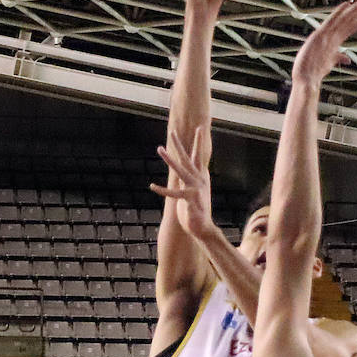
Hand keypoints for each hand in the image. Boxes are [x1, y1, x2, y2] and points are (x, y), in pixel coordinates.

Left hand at [150, 126, 215, 240]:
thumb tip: (191, 171)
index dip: (198, 142)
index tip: (199, 128)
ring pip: (180, 170)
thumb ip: (191, 180)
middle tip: (172, 132)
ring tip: (160, 148)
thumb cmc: (197, 210)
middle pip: (187, 158)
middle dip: (179, 144)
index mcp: (200, 177)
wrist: (203, 228)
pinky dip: (163, 190)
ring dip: (169, 159)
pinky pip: (174, 193)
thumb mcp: (196, 191)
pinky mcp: (189, 200)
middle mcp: (199, 180)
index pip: (198, 156)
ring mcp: (195, 189)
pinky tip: (152, 185)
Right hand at [291, 0, 356, 86]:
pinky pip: (331, 21)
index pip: (350, 27)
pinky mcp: (320, 35)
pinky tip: (347, 4)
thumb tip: (348, 59)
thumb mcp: (330, 62)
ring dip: (355, 9)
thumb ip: (339, 57)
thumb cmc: (314, 71)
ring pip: (343, 19)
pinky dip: (338, 12)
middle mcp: (331, 35)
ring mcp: (326, 34)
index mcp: (334, 40)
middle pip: (348, 20)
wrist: (307, 77)